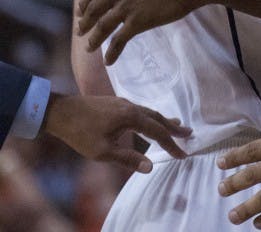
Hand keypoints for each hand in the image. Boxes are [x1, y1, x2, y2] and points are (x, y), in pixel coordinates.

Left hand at [43, 92, 191, 169]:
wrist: (61, 112)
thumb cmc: (81, 133)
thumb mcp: (103, 151)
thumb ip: (128, 158)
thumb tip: (151, 167)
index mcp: (130, 117)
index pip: (157, 131)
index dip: (171, 144)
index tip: (183, 154)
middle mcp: (131, 107)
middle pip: (157, 117)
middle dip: (173, 127)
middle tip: (189, 133)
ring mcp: (123, 103)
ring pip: (149, 112)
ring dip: (163, 120)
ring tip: (175, 125)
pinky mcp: (116, 104)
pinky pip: (141, 110)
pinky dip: (151, 117)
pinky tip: (148, 121)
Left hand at [77, 0, 206, 64]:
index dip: (85, 2)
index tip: (82, 10)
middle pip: (93, 9)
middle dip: (85, 21)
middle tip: (80, 30)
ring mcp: (125, 6)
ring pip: (101, 26)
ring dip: (93, 39)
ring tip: (89, 47)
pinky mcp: (137, 22)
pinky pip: (118, 41)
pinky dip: (111, 53)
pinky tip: (108, 61)